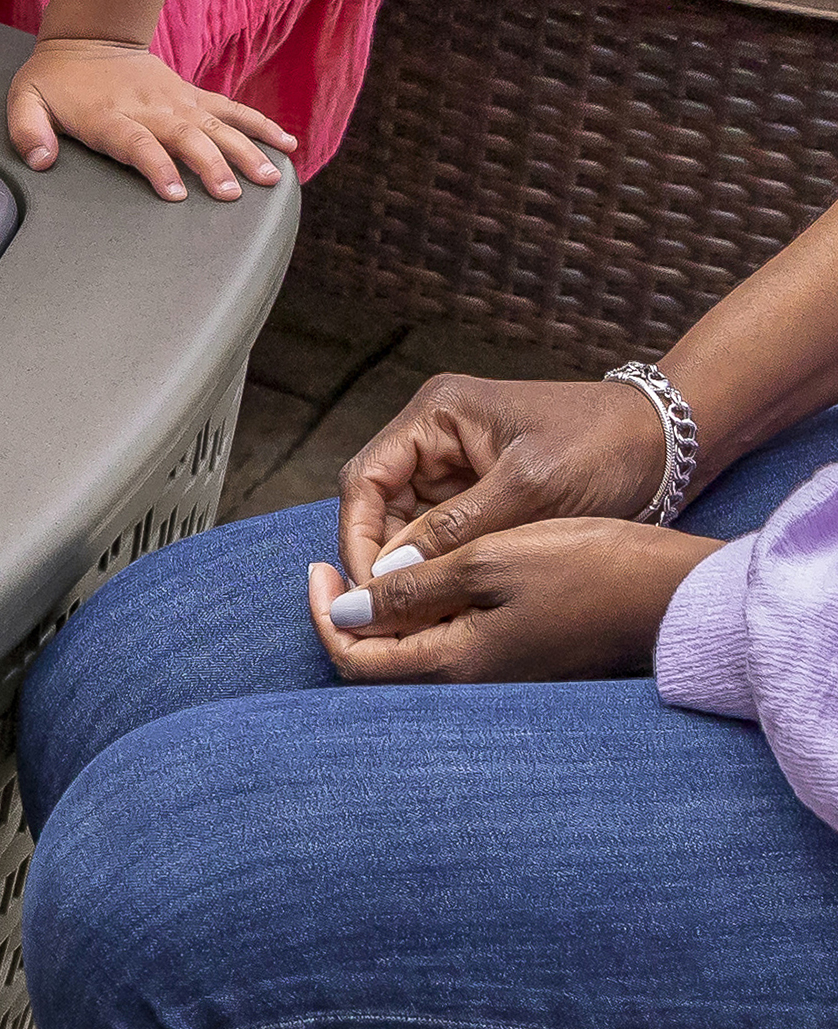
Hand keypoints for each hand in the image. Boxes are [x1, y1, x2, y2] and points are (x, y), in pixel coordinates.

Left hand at [5, 34, 293, 201]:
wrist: (86, 39)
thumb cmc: (54, 80)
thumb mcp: (25, 100)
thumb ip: (27, 131)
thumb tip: (39, 161)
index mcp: (110, 117)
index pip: (138, 144)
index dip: (156, 167)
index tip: (175, 193)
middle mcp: (150, 109)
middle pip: (186, 138)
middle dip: (210, 165)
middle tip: (231, 194)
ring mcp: (176, 102)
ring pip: (218, 126)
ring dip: (246, 150)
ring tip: (269, 178)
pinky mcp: (193, 96)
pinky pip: (233, 111)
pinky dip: (261, 125)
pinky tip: (287, 146)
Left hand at [306, 516, 718, 683]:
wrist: (677, 594)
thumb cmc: (590, 569)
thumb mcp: (488, 561)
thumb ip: (411, 590)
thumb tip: (342, 612)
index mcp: (455, 663)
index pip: (354, 658)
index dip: (322, 614)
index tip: (316, 568)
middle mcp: (471, 683)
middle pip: (379, 661)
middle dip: (348, 614)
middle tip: (339, 563)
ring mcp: (498, 676)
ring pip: (414, 651)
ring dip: (387, 611)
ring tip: (385, 560)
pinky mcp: (520, 660)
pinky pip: (451, 644)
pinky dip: (426, 613)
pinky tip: (433, 574)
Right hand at [334, 370, 672, 580]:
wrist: (671, 444)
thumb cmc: (606, 448)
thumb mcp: (532, 489)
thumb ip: (457, 529)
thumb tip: (393, 572)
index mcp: (436, 415)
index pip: (366, 479)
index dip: (358, 536)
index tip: (371, 591)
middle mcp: (435, 436)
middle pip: (378, 504)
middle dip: (382, 557)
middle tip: (393, 613)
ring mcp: (457, 464)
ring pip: (406, 523)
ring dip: (411, 565)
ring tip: (422, 612)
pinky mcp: (481, 491)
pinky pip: (442, 533)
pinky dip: (442, 565)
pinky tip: (450, 598)